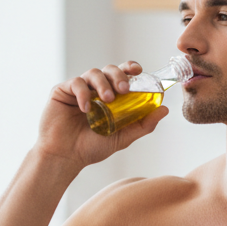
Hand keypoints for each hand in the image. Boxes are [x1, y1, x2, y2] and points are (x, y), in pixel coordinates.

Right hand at [35, 60, 169, 167]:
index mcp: (109, 96)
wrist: (65, 157)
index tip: (138, 71)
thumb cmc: (91, 148)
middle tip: (124, 89)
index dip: (130, 68)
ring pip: (93, 73)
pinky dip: (83, 93)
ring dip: (103, 84)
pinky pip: (75, 83)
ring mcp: (78, 89)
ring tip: (107, 100)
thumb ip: (143, 124)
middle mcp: (95, 89)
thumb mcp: (122, 137)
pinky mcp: (62, 91)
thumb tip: (164, 109)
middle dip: (119, 76)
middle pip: (109, 70)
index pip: (122, 75)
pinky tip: (86, 108)